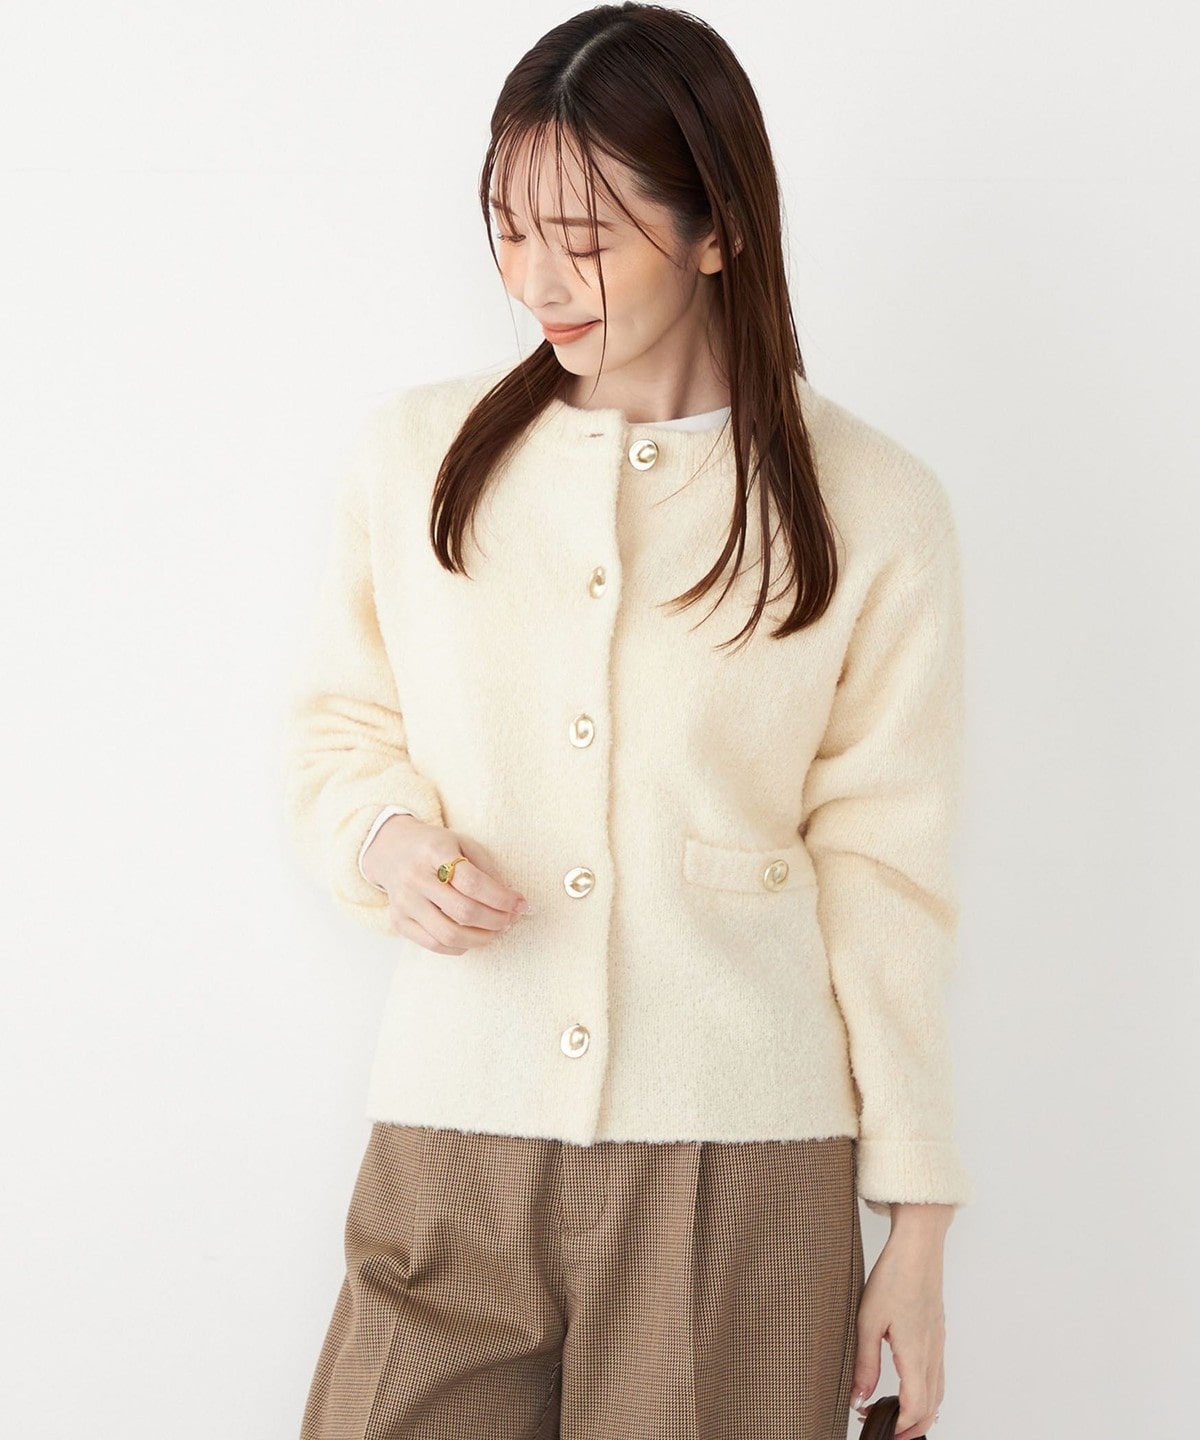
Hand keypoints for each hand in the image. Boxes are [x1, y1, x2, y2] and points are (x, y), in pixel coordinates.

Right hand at [362, 815, 529, 954]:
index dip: (502, 898)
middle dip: (496, 921)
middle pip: (463, 911)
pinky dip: (459, 946)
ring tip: (495, 931)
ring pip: (448, 935)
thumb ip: (487, 870)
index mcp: (434, 852)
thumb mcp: (464, 843)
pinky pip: (433, 945)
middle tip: (510, 920)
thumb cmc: (436, 847)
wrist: (393, 850)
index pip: (473, 883)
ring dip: (480, 939)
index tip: (521, 905)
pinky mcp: (398, 921)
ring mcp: (404, 902)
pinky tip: (472, 937)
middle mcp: (415, 878)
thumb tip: (512, 902)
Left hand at [849, 1206, 951, 1438]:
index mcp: (916, 1354)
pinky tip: (909, 1388)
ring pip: (937, 1394)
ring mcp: (938, 1345)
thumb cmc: (893, 1278)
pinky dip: (927, 1394)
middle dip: (911, 1429)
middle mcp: (932, 1354)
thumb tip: (859, 1398)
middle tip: (885, 1432)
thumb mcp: (867, 1321)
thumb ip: (865, 1364)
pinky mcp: (937, 1334)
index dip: (899, 1427)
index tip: (877, 1428)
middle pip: (931, 1409)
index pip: (915, 1408)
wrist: (918, 1249)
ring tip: (894, 1416)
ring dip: (920, 1414)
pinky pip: (938, 1376)